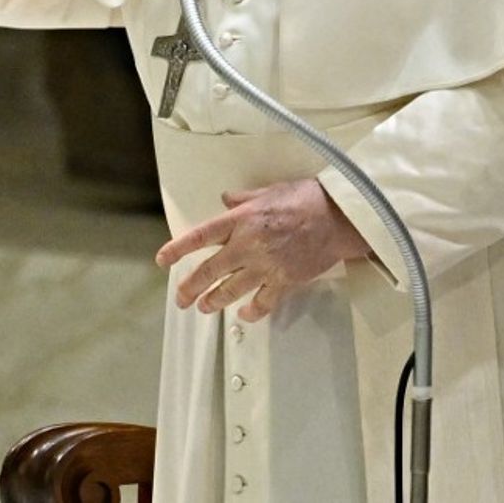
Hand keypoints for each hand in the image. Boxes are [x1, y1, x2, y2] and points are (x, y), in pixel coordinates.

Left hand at [155, 178, 371, 322]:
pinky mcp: (284, 280)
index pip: (201, 236)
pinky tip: (244, 313)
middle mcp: (249, 244)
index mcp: (242, 219)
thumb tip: (226, 198)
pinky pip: (262, 303)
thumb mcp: (271, 190)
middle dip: (191, 287)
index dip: (178, 249)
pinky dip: (251, 311)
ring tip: (205, 307)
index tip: (163, 260)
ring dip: (215, 301)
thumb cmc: (308, 198)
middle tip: (181, 298)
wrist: (339, 217)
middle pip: (210, 270)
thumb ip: (244, 198)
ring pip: (231, 290)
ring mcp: (266, 265)